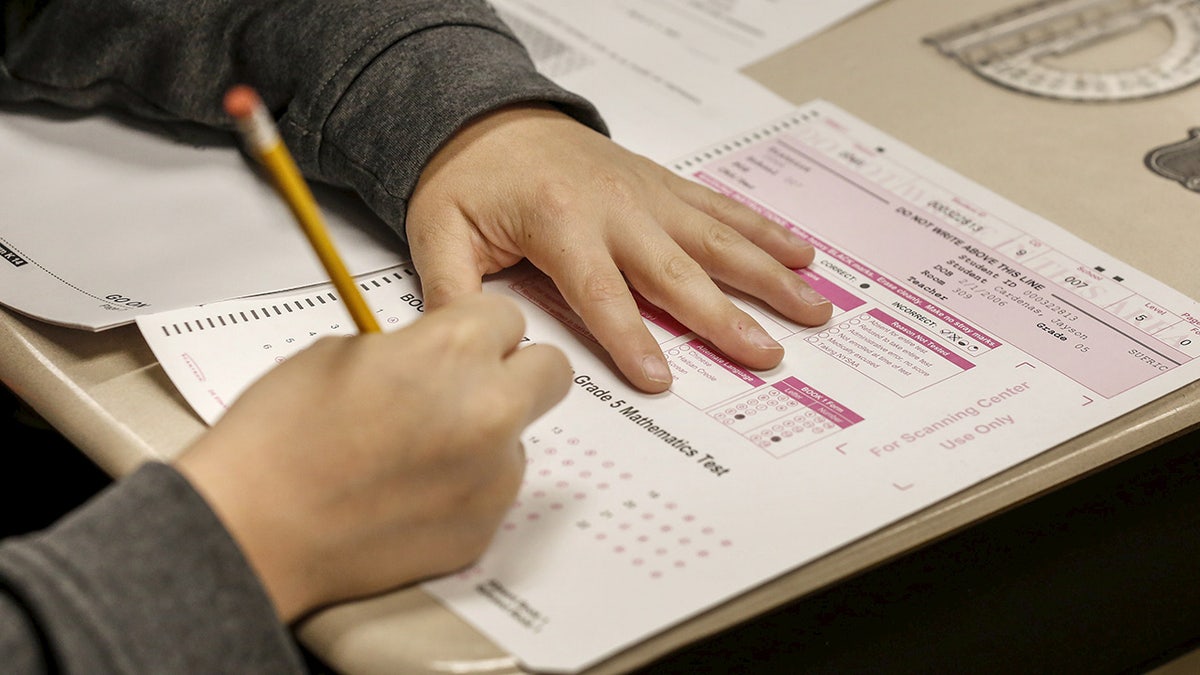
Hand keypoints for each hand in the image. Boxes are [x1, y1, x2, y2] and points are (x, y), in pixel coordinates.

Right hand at [174, 294, 569, 621]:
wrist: (253, 528)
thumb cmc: (280, 438)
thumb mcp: (344, 352)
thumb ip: (414, 347)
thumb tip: (441, 356)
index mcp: (454, 350)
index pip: (510, 317)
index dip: (478, 329)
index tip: (460, 343)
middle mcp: (490, 410)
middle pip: (551, 372)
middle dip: (516, 372)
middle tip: (469, 386)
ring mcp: (494, 475)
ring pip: (520, 435)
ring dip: (487, 434)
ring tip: (415, 451)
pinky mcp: (485, 526)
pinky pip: (495, 488)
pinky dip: (466, 484)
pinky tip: (410, 491)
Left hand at [406, 104, 831, 393]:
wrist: (489, 118)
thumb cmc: (468, 180)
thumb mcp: (439, 233)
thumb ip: (451, 290)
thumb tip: (469, 348)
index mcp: (560, 224)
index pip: (602, 293)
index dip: (632, 338)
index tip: (662, 380)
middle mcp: (616, 209)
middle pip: (677, 273)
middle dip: (724, 318)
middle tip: (766, 355)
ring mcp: (647, 196)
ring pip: (718, 239)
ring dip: (767, 275)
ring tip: (812, 307)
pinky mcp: (662, 187)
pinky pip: (721, 210)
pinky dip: (764, 231)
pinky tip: (801, 252)